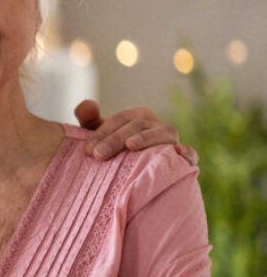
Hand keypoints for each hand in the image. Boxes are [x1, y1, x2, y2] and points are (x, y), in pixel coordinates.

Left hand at [74, 100, 195, 163]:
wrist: (133, 171)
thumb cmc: (113, 149)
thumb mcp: (99, 134)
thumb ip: (89, 119)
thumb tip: (86, 105)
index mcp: (137, 116)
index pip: (119, 119)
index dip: (102, 133)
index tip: (87, 150)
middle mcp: (156, 124)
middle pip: (137, 126)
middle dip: (115, 139)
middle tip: (98, 155)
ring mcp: (171, 140)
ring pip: (163, 134)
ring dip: (147, 138)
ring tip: (130, 145)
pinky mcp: (183, 157)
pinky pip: (190, 153)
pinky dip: (188, 153)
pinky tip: (180, 153)